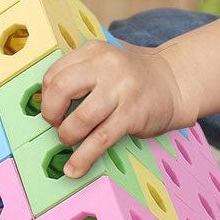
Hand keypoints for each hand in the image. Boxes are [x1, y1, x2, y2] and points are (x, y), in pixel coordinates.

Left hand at [40, 40, 197, 177]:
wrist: (174, 82)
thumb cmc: (132, 77)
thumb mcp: (106, 62)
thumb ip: (80, 73)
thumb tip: (45, 101)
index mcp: (95, 51)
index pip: (55, 73)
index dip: (46, 96)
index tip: (51, 108)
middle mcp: (108, 66)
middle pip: (61, 89)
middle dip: (51, 113)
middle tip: (56, 123)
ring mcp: (122, 90)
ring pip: (79, 119)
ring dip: (67, 135)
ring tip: (70, 139)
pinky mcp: (133, 114)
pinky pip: (100, 140)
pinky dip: (83, 157)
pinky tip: (74, 168)